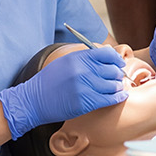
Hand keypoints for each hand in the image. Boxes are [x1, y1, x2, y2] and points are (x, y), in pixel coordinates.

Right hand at [0, 47, 126, 139]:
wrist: (34, 100)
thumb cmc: (49, 81)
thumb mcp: (64, 62)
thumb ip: (84, 58)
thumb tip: (106, 57)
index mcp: (77, 58)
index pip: (106, 54)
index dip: (116, 59)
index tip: (119, 64)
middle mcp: (82, 70)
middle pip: (112, 70)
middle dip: (118, 74)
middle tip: (119, 77)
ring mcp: (84, 86)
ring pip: (112, 85)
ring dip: (118, 87)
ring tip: (118, 88)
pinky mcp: (85, 102)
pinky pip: (109, 99)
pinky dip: (118, 98)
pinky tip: (121, 97)